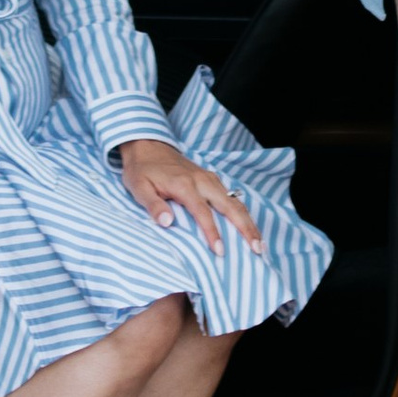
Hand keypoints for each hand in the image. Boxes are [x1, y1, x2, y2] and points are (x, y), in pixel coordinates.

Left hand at [116, 139, 261, 253]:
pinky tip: (247, 225)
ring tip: (258, 242)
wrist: (147, 144)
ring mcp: (208, 178)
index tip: (220, 252)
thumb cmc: (142, 169)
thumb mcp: (139, 187)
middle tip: (257, 249)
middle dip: (245, 228)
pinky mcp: (210, 178)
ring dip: (248, 221)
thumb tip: (166, 223)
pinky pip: (231, 195)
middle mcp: (201, 180)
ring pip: (235, 200)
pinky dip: (242, 211)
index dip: (212, 233)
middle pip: (229, 205)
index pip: (203, 213)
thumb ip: (153, 205)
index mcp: (184, 184)